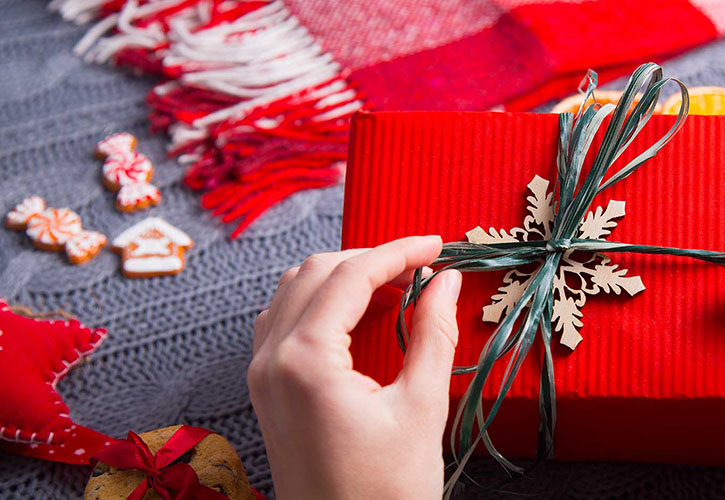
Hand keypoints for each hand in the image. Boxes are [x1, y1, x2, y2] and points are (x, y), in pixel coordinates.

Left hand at [248, 236, 460, 499]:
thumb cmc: (385, 492)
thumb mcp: (421, 409)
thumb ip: (433, 334)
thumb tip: (445, 280)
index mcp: (306, 358)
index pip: (352, 275)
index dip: (398, 251)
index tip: (437, 246)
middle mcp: (271, 358)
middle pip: (316, 272)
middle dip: (370, 259)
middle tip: (420, 266)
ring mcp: (262, 375)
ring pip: (294, 290)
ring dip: (342, 276)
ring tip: (393, 287)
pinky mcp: (266, 391)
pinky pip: (283, 321)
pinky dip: (320, 302)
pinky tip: (355, 316)